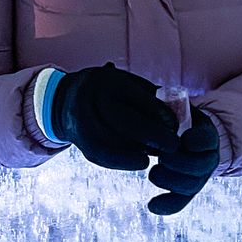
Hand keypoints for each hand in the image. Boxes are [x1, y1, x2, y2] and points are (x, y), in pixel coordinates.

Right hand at [48, 62, 180, 171]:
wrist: (65, 100)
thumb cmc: (108, 92)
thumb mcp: (125, 84)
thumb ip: (147, 97)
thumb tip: (175, 118)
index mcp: (106, 80)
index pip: (134, 96)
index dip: (158, 112)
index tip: (175, 125)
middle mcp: (90, 98)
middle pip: (122, 119)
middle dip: (152, 135)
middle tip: (173, 145)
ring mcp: (81, 120)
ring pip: (111, 141)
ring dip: (138, 150)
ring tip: (158, 153)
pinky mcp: (79, 140)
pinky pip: (101, 154)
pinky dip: (124, 160)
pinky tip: (141, 161)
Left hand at [146, 110, 220, 214]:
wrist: (183, 134)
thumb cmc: (172, 117)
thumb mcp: (175, 107)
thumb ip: (168, 106)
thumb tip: (152, 95)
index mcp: (206, 134)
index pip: (207, 140)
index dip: (195, 141)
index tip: (184, 138)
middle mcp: (207, 156)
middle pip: (200, 167)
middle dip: (178, 162)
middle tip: (161, 156)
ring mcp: (198, 174)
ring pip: (191, 185)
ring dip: (170, 181)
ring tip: (153, 173)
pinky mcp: (187, 188)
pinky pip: (180, 201)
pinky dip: (168, 205)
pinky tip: (152, 206)